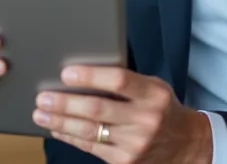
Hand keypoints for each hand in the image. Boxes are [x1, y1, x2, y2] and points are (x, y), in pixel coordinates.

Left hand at [33, 66, 211, 163]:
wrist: (186, 145)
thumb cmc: (161, 109)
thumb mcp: (153, 88)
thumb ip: (126, 82)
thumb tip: (82, 74)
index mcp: (153, 94)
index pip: (119, 81)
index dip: (90, 76)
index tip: (67, 73)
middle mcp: (146, 119)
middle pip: (98, 109)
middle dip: (65, 103)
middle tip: (43, 96)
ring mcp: (136, 144)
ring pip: (90, 131)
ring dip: (60, 121)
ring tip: (41, 112)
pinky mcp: (126, 161)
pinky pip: (91, 147)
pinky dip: (70, 136)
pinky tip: (56, 128)